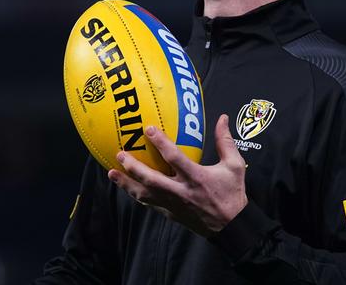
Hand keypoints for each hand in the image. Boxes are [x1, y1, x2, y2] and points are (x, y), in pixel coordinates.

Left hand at [108, 114, 246, 236]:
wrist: (231, 226)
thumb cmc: (232, 194)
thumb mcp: (234, 166)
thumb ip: (226, 141)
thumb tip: (222, 118)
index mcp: (196, 177)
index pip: (174, 158)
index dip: (160, 143)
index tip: (148, 129)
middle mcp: (181, 192)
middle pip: (151, 180)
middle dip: (133, 167)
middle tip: (120, 154)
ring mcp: (173, 204)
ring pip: (145, 195)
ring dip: (126, 184)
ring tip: (111, 172)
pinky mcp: (170, 214)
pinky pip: (149, 204)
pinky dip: (136, 195)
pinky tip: (128, 188)